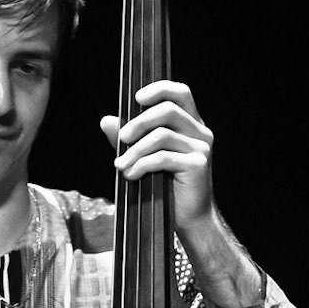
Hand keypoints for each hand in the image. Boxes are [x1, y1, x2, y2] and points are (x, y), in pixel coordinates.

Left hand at [101, 79, 214, 233]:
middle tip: (122, 139)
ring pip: (162, 135)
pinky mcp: (198, 165)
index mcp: (190, 124)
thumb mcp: (144, 156)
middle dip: (139, 122)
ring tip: (120, 165)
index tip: (136, 98)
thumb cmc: (166, 186)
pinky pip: (163, 157)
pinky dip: (142, 165)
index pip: (180, 93)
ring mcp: (201, 148)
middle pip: (168, 110)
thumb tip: (106, 120)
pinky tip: (131, 175)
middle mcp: (200, 132)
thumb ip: (129, 137)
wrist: (188, 218)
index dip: (159, 89)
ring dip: (135, 150)